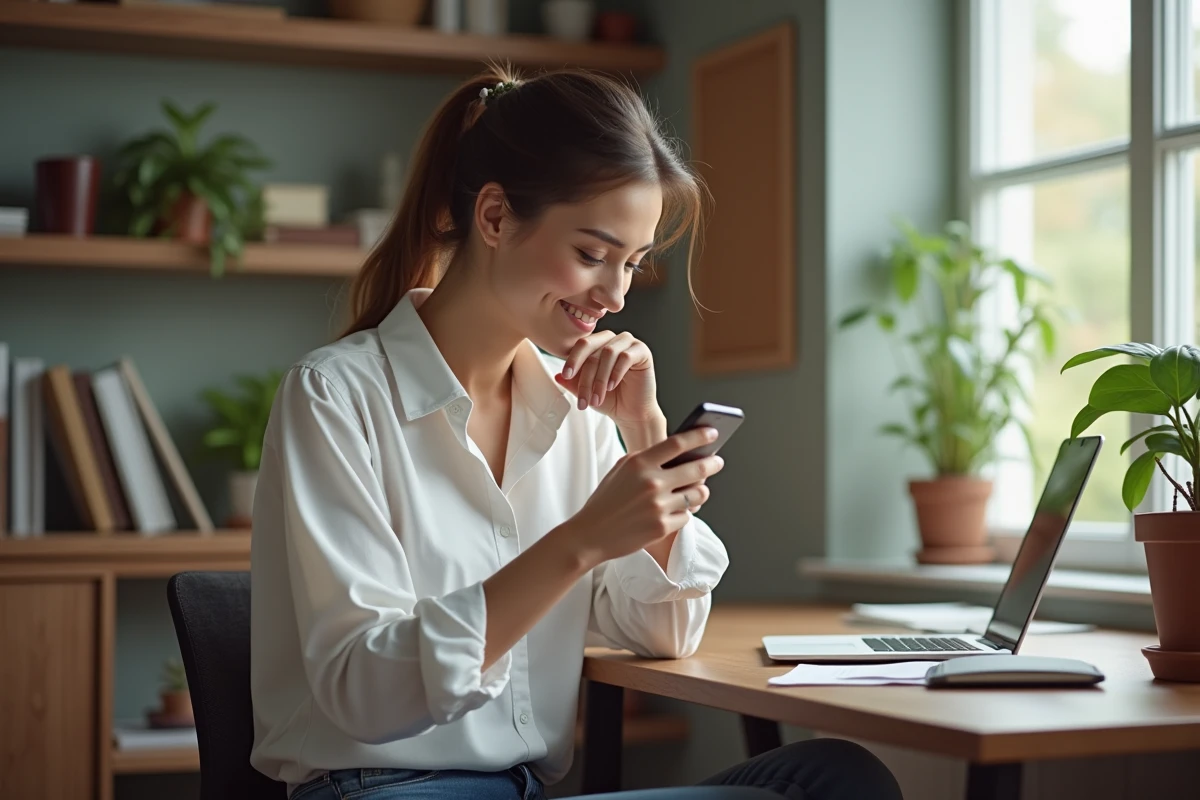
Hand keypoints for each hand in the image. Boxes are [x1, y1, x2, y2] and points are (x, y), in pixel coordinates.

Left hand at [554, 331, 659, 424]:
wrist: (632, 414)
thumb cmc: (610, 399)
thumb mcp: (586, 391)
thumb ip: (572, 382)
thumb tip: (557, 376)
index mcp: (598, 343)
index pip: (581, 345)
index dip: (572, 359)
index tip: (565, 375)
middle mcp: (612, 339)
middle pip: (592, 347)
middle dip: (585, 373)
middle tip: (582, 395)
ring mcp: (629, 342)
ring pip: (607, 353)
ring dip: (600, 379)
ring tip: (597, 398)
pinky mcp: (642, 351)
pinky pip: (625, 356)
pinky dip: (615, 373)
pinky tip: (612, 386)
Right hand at [559, 427, 724, 564]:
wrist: (590, 534)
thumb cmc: (607, 500)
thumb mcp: (621, 469)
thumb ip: (648, 459)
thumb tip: (680, 453)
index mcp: (639, 463)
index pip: (677, 443)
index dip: (699, 436)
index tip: (712, 433)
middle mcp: (651, 483)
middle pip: (696, 468)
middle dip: (712, 463)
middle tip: (717, 461)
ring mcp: (658, 506)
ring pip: (697, 494)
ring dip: (701, 491)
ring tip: (699, 490)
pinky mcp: (662, 527)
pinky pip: (686, 516)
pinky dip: (683, 513)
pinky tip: (675, 510)